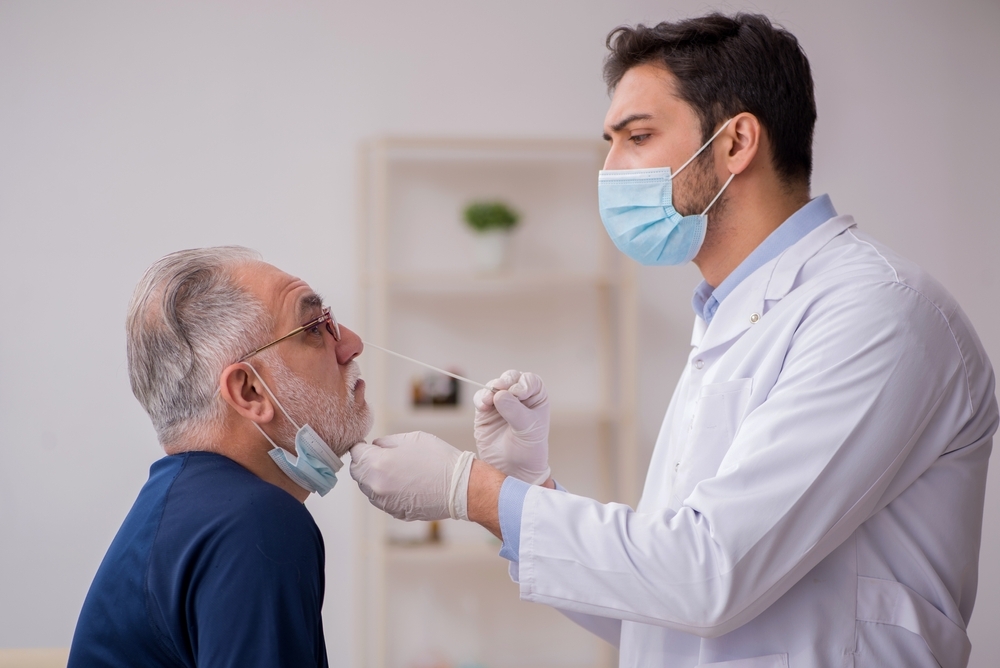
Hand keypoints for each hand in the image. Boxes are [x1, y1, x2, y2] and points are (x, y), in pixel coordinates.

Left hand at [349, 432, 474, 521]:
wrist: (460, 487)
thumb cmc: (438, 458)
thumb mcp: (411, 438)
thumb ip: (386, 442)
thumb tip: (375, 447)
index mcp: (377, 464)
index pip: (355, 453)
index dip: (362, 446)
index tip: (369, 445)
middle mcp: (376, 486)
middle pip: (358, 473)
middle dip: (366, 463)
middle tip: (383, 457)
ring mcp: (385, 503)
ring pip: (369, 488)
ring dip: (376, 478)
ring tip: (398, 471)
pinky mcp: (395, 512)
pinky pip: (383, 499)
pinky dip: (388, 491)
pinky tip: (406, 484)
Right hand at [473, 370, 550, 485]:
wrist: (513, 468)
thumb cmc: (528, 448)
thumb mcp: (527, 429)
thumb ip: (515, 411)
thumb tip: (499, 395)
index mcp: (536, 398)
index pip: (530, 381)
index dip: (523, 383)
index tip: (519, 394)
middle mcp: (519, 397)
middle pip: (511, 378)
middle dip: (505, 381)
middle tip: (501, 388)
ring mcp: (501, 402)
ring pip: (494, 385)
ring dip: (491, 389)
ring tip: (489, 401)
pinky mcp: (485, 411)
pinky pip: (481, 398)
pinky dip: (480, 399)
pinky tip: (483, 406)